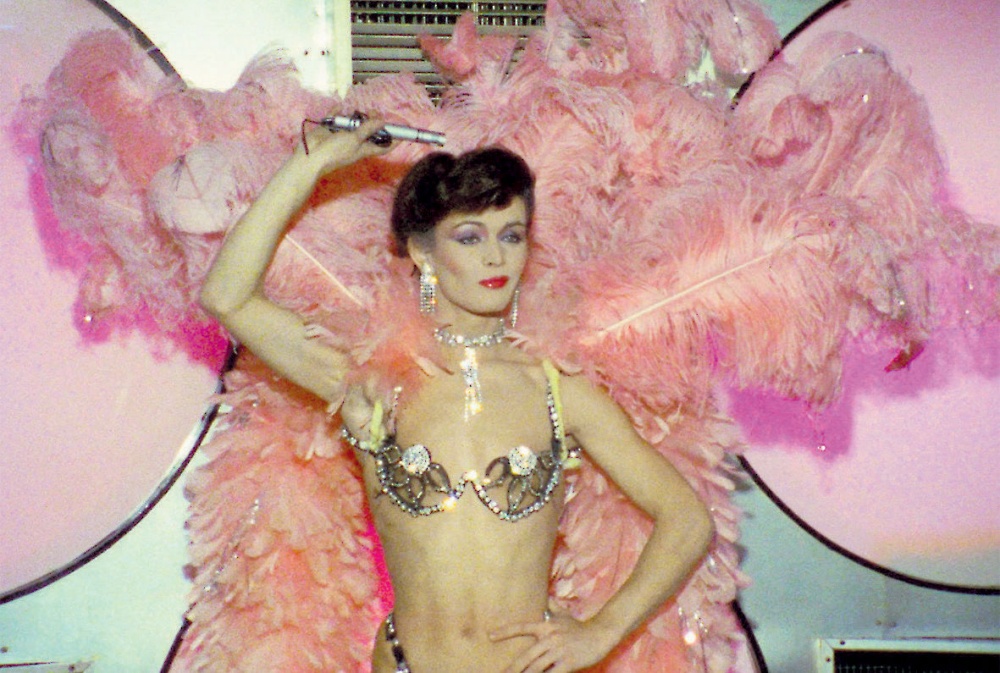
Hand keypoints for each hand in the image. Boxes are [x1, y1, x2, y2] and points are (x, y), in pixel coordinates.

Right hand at [297, 115, 395, 175]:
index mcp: (363, 149)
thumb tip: (383, 121)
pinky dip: (336, 113)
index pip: (383, 146)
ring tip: (356, 110)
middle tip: (374, 111)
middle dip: (373, 122)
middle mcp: (354, 143)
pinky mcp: (329, 130)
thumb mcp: (355, 139)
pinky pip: (335, 119)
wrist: (310, 157)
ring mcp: (341, 136)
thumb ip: (368, 129)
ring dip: (354, 117)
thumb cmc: (335, 152)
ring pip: (352, 125)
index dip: (394, 140)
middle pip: (368, 132)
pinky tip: (338, 107)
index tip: (402, 130)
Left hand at [490, 612, 614, 672]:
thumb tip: (545, 597)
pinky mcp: (568, 663)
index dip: (506, 632)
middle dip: (513, 667)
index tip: (490, 635)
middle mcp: (550, 637)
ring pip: (536, 667)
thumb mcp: (564, 614)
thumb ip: (552, 606)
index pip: (522, 627)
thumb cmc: (580, 626)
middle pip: (527, 655)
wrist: (601, 633)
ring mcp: (559, 651)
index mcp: (547, 626)